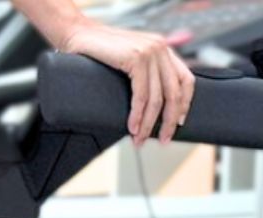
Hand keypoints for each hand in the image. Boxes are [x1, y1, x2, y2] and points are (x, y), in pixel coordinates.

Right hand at [60, 22, 195, 144]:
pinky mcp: (135, 58)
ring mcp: (149, 52)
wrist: (76, 33)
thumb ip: (146, 73)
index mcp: (162, 48)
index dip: (185, 104)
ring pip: (156, 99)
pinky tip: (132, 127)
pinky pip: (142, 96)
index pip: (186, 80)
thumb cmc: (99, 50)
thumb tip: (156, 107)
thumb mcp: (131, 59)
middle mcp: (160, 48)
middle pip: (174, 93)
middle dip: (168, 122)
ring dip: (148, 124)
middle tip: (163, 140)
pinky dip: (137, 115)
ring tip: (140, 139)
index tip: (179, 123)